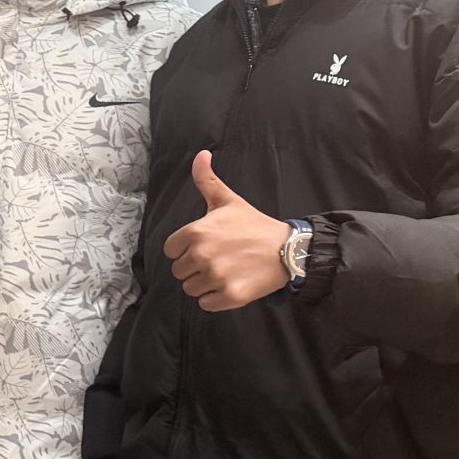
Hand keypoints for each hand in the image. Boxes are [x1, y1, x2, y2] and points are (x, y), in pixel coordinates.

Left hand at [164, 151, 289, 311]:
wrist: (288, 249)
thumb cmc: (254, 225)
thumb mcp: (228, 200)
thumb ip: (206, 180)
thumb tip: (200, 154)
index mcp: (196, 232)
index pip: (170, 251)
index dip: (185, 250)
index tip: (205, 246)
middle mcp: (202, 255)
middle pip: (179, 272)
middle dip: (194, 268)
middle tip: (218, 259)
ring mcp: (217, 276)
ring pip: (191, 289)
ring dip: (204, 284)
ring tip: (225, 271)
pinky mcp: (231, 296)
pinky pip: (206, 304)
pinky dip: (215, 299)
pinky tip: (230, 285)